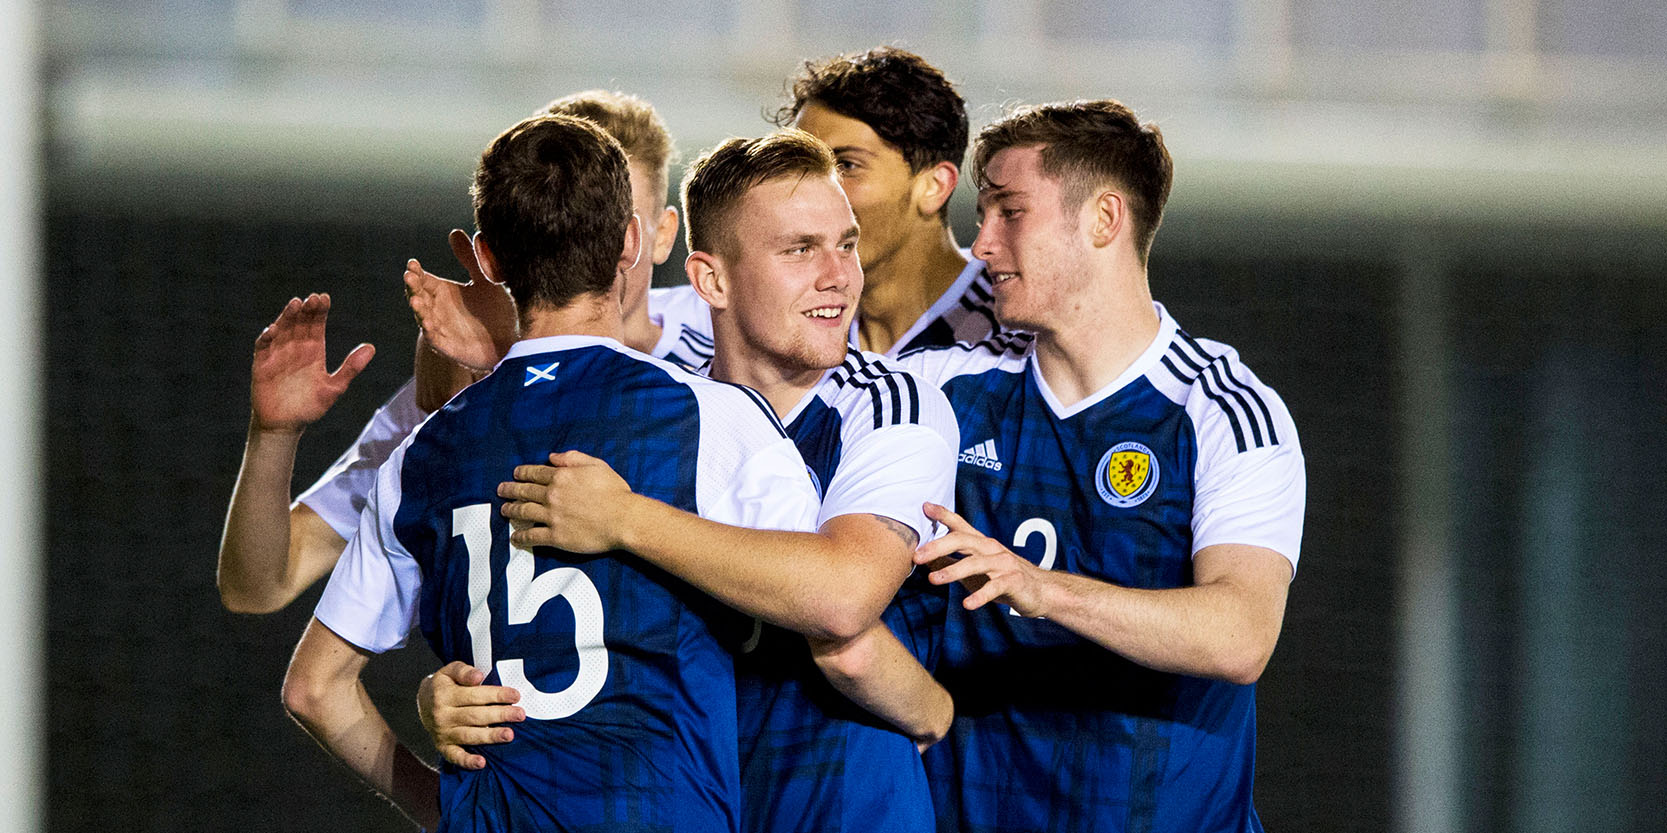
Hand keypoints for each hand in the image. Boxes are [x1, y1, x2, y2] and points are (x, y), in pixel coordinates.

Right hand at [250, 293, 373, 432]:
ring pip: (282, 330)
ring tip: (295, 304)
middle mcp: (295, 348)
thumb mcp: (334, 387)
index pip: (316, 325)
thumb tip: (371, 347)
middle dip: (306, 310)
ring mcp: (277, 355)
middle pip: (300, 323)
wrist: (286, 425)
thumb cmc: (311, 406)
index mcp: (313, 351)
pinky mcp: (261, 365)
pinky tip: (273, 329)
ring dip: (287, 317)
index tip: (325, 298)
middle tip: (313, 298)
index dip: (320, 311)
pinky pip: (262, 347)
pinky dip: (266, 338)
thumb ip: (351, 368)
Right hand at [403, 229, 516, 370]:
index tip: (412, 263)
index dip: (416, 272)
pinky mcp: (449, 347)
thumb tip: (454, 232)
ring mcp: (442, 328)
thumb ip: (471, 259)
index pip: (424, 279)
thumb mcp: (485, 280)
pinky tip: (428, 323)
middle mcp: (438, 309)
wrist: (514, 340)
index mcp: (444, 292)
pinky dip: (430, 331)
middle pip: (419, 296)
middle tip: (409, 276)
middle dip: (413, 287)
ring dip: (418, 309)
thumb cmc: (498, 310)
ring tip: (416, 299)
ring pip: (423, 317)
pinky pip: (436, 339)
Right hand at [416, 661, 523, 770]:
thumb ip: (463, 671)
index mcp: (445, 695)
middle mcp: (442, 715)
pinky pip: (455, 756)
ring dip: (490, 736)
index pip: (475, 695)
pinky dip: (467, 761)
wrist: (422, 703)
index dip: (496, 695)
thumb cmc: (444, 686)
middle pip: (475, 716)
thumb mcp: (449, 672)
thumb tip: (478, 677)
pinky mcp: (443, 747)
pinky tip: (482, 763)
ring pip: (469, 735)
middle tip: (520, 714)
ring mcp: (443, 733)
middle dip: (500, 715)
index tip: (515, 696)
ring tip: (509, 735)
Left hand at [497, 451, 634, 552]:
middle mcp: (552, 495)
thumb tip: (552, 456)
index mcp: (561, 476)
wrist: (623, 519)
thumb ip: (573, 458)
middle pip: (524, 492)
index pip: (534, 473)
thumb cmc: (614, 492)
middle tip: (501, 490)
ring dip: (511, 511)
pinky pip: (532, 536)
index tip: (515, 474)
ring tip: (504, 510)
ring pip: (524, 512)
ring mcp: (552, 517)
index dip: (522, 473)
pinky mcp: (556, 536)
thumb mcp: (596, 465)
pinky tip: (514, 537)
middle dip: (510, 490)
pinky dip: (521, 537)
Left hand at [913, 503, 1052, 616]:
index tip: (925, 506)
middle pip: (962, 540)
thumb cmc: (1002, 577)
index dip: (943, 514)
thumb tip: (923, 559)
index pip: (960, 525)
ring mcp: (1003, 563)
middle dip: (937, 546)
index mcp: (980, 543)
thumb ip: (950, 562)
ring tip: (933, 580)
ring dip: (952, 571)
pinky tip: (967, 604)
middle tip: (916, 556)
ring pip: (975, 563)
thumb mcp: (973, 569)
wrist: (1040, 590)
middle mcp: (991, 548)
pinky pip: (995, 587)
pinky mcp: (1013, 580)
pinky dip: (980, 596)